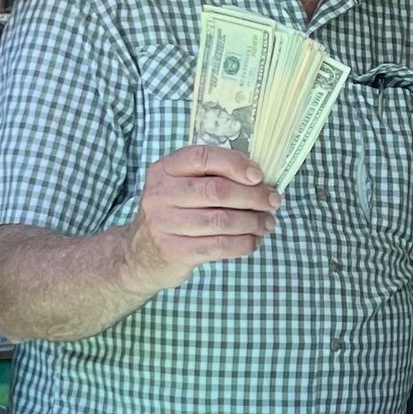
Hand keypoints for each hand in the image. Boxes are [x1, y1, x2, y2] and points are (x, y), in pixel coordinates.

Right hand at [129, 144, 278, 284]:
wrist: (140, 255)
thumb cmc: (172, 215)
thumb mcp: (178, 188)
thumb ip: (209, 177)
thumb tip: (258, 180)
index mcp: (164, 170)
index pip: (202, 157)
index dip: (235, 164)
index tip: (258, 176)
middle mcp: (160, 194)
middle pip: (217, 191)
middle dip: (253, 197)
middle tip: (273, 202)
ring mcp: (165, 224)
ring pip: (222, 221)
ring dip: (253, 222)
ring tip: (267, 223)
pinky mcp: (175, 251)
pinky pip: (219, 246)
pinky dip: (243, 243)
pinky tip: (253, 241)